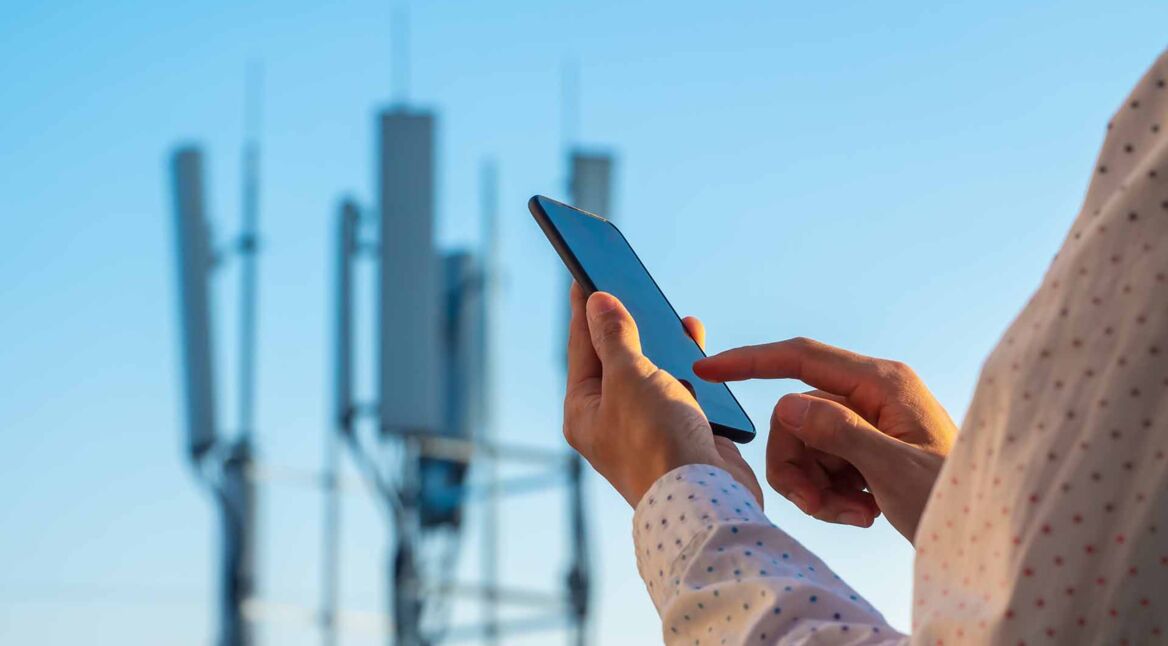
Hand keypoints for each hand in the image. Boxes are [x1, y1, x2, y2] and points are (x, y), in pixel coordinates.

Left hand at [563, 283, 760, 507]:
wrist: (706, 498)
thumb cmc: (656, 440)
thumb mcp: (628, 377)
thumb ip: (614, 337)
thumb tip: (596, 302)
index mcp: (583, 410)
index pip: (581, 347)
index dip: (585, 307)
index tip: (584, 272)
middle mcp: (611, 419)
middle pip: (616, 358)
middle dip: (627, 322)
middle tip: (628, 282)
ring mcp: (647, 428)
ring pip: (653, 372)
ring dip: (663, 343)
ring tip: (670, 314)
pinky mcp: (681, 433)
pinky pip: (682, 389)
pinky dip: (689, 366)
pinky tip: (696, 346)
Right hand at [694, 337, 955, 542]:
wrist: (983, 537)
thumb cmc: (954, 500)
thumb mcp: (896, 471)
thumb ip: (840, 434)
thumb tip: (787, 406)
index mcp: (882, 383)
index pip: (801, 357)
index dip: (750, 361)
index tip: (707, 370)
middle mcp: (872, 394)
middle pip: (795, 415)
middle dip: (797, 464)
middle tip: (820, 506)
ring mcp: (868, 422)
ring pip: (803, 444)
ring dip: (815, 486)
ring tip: (851, 514)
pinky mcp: (865, 448)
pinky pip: (820, 463)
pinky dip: (830, 494)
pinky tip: (862, 512)